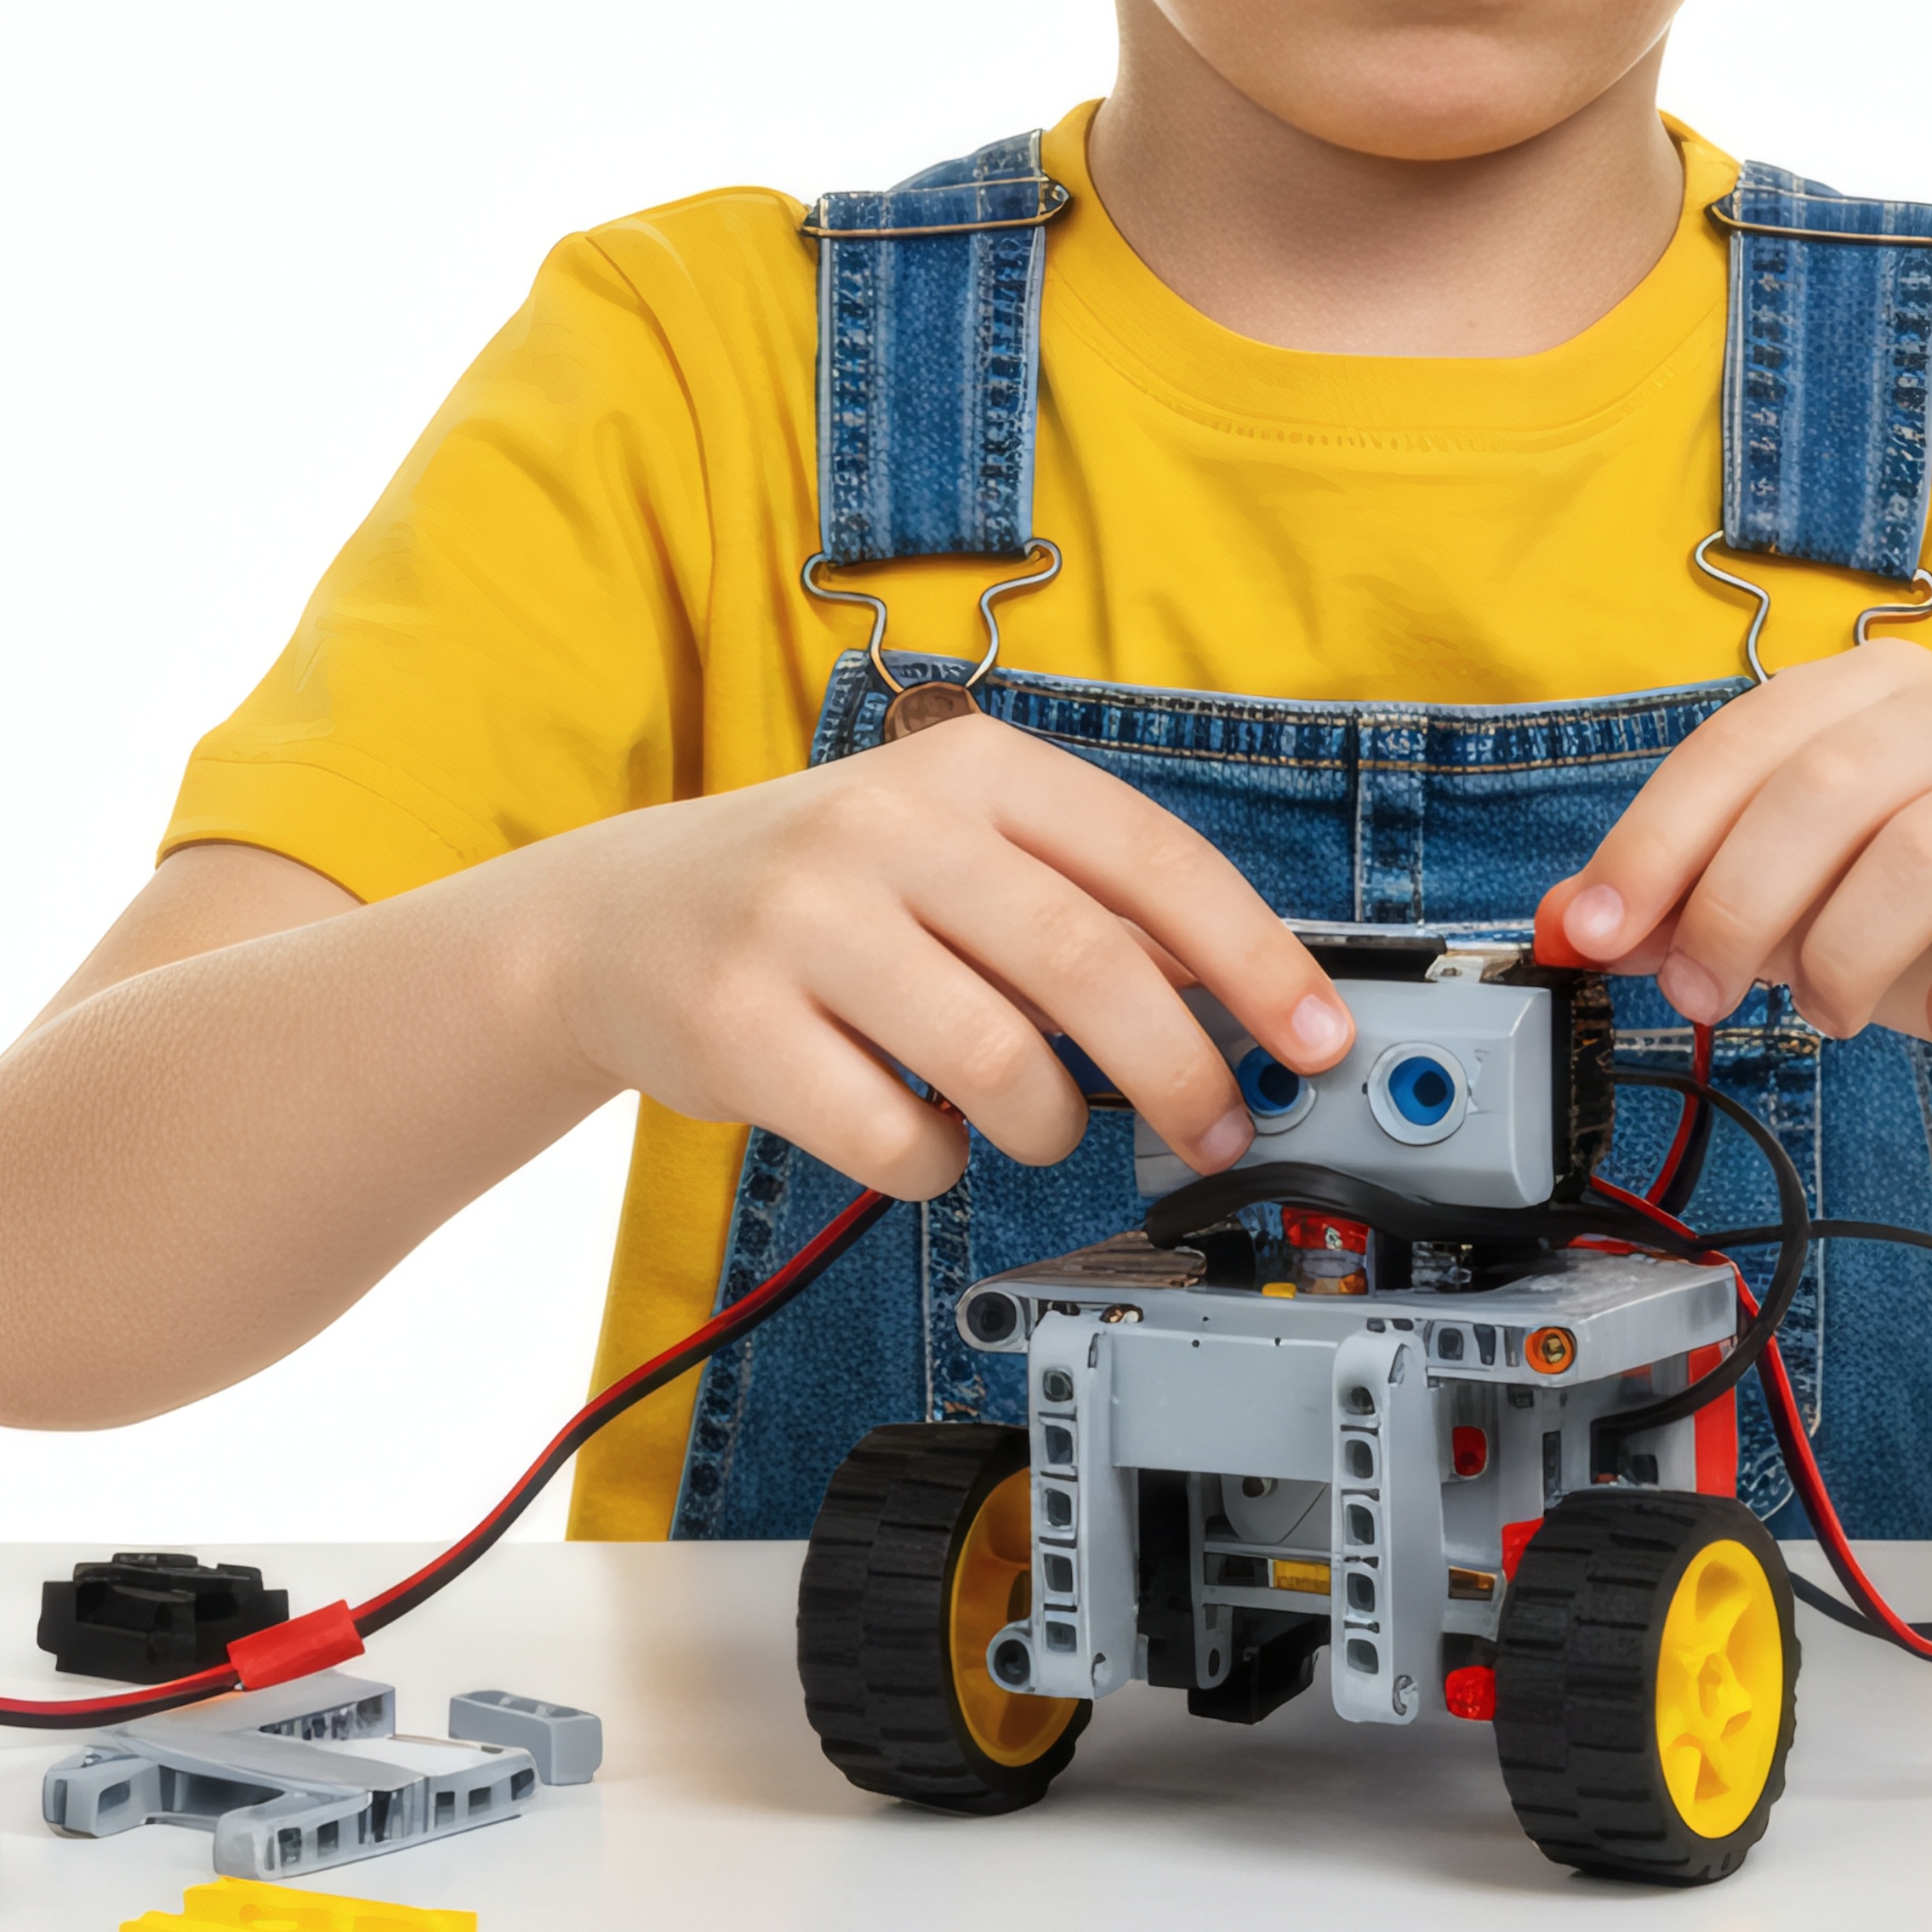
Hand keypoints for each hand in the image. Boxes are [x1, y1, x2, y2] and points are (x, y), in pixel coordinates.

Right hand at [489, 712, 1345, 1196]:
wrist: (613, 920)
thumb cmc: (825, 893)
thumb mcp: (955, 852)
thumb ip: (1084, 905)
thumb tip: (1242, 1000)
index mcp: (969, 768)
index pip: (1153, 859)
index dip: (1255, 958)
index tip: (1317, 1039)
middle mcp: (886, 825)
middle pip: (1089, 962)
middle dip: (1182, 1070)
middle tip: (1218, 1132)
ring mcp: (803, 920)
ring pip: (997, 1060)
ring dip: (1050, 1125)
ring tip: (1038, 1125)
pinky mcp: (737, 1024)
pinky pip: (894, 1135)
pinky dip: (937, 1163)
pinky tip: (926, 1137)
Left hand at [1537, 641, 1931, 1120]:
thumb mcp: (1814, 912)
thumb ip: (1698, 904)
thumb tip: (1575, 921)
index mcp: (1888, 693)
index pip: (1745, 740)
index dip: (1657, 838)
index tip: (1596, 934)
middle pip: (1826, 788)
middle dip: (1738, 906)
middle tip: (1705, 997)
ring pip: (1925, 852)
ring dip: (1845, 958)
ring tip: (1830, 1014)